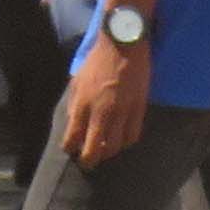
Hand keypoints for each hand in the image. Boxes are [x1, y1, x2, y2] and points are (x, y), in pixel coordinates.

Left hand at [62, 32, 149, 165]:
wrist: (122, 45)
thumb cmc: (97, 60)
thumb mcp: (77, 80)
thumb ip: (76, 103)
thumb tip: (73, 122)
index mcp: (82, 103)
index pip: (73, 136)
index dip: (71, 148)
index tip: (71, 151)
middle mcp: (101, 112)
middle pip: (94, 148)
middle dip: (89, 160)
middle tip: (88, 164)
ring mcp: (121, 112)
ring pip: (115, 146)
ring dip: (109, 153)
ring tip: (105, 152)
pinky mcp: (138, 109)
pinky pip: (133, 135)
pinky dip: (126, 143)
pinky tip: (122, 141)